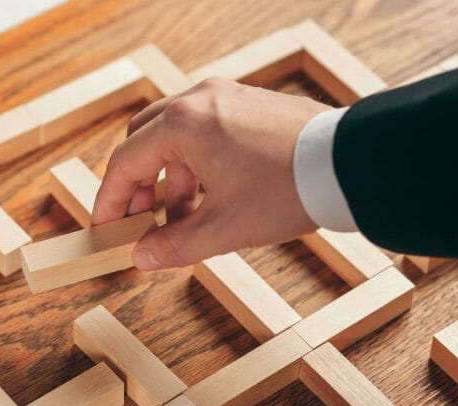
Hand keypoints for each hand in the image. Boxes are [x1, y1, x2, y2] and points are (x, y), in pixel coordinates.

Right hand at [91, 77, 330, 269]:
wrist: (351, 164)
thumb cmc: (289, 189)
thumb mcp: (224, 227)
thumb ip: (175, 244)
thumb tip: (142, 257)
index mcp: (184, 124)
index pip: (126, 162)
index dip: (110, 200)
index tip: (106, 226)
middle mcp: (200, 100)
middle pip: (144, 140)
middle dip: (137, 184)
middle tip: (139, 221)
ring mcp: (227, 97)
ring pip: (175, 136)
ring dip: (169, 178)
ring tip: (180, 220)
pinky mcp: (249, 104)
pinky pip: (205, 131)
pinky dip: (195, 163)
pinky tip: (209, 197)